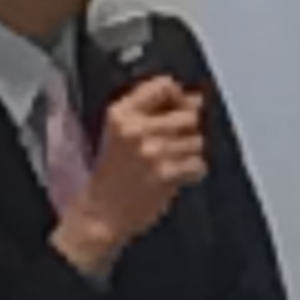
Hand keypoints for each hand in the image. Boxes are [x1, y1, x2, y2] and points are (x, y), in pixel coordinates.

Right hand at [54, 76, 204, 272]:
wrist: (101, 213)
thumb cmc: (113, 173)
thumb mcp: (121, 131)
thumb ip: (154, 109)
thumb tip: (196, 98)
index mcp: (122, 112)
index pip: (165, 85)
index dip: (179, 97)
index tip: (176, 111)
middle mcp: (136, 128)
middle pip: (189, 114)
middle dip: (187, 131)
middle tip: (171, 146)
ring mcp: (152, 151)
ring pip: (197, 141)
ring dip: (189, 154)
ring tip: (170, 164)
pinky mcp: (166, 173)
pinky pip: (198, 164)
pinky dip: (192, 173)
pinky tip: (176, 178)